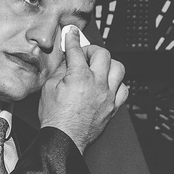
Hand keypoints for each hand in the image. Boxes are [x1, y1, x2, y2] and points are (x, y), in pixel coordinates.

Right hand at [38, 27, 127, 153]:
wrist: (64, 140)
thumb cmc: (55, 119)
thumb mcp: (49, 88)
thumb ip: (61, 70)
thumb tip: (67, 60)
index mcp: (80, 77)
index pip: (77, 50)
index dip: (72, 39)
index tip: (72, 34)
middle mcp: (98, 84)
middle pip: (103, 54)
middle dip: (92, 50)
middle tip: (84, 54)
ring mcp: (108, 95)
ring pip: (118, 68)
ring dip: (108, 64)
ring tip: (98, 67)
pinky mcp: (113, 107)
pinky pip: (124, 89)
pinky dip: (117, 83)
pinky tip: (108, 84)